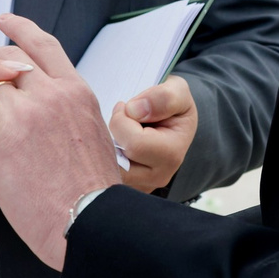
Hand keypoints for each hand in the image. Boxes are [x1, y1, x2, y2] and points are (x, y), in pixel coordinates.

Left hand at [0, 13, 121, 270]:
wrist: (88, 223)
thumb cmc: (90, 203)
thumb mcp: (92, 150)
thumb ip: (71, 129)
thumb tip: (60, 133)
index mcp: (78, 96)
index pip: (45, 49)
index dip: (23, 33)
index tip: (8, 22)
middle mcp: (54, 94)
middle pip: (9, 58)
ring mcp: (28, 109)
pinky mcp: (0, 130)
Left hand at [112, 76, 196, 193]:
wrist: (169, 118)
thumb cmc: (172, 104)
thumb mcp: (177, 90)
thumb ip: (164, 97)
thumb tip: (136, 111)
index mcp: (172, 155)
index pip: (134, 144)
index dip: (122, 120)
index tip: (127, 108)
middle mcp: (158, 177)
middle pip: (117, 161)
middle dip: (112, 135)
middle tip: (121, 122)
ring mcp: (141, 186)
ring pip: (106, 170)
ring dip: (104, 146)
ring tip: (118, 132)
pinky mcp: (126, 187)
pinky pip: (102, 176)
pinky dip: (101, 157)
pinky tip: (112, 143)